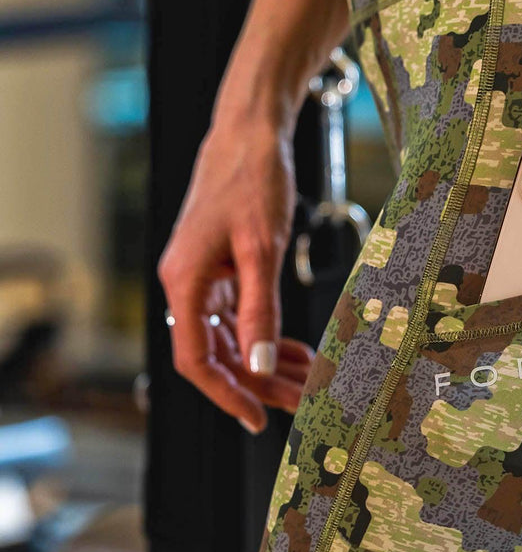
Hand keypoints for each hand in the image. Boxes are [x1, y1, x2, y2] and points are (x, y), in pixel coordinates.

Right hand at [157, 118, 314, 432]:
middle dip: (259, 383)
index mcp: (183, 282)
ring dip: (268, 363)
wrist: (252, 133)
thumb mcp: (262, 251)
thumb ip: (260, 311)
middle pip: (219, 353)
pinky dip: (268, 335)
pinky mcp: (224, 269)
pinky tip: (295, 351)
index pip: (196, 359)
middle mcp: (187, 285)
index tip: (258, 418)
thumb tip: (258, 366)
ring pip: (234, 338)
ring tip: (307, 382)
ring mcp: (204, 278)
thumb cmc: (252, 181)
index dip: (227, 394)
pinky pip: (242, 317)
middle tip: (302, 404)